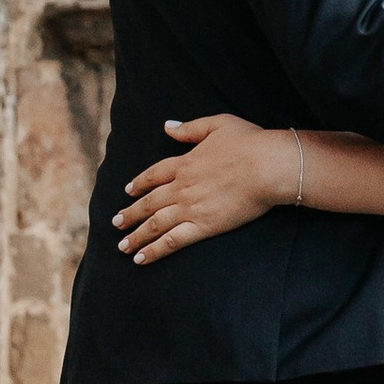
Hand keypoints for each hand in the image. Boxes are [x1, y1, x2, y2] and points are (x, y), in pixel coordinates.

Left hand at [115, 114, 294, 263]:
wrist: (267, 166)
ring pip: (154, 224)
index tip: (128, 191)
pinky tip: (141, 259)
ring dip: (136, 236)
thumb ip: (190, 128)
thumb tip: (167, 126)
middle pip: (148, 203)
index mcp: (185, 163)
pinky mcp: (203, 226)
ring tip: (123, 246)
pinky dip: (154, 250)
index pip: (154, 175)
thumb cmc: (249, 142)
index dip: (139, 183)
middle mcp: (181, 187)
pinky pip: (172, 241)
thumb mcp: (218, 124)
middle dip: (130, 214)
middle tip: (116, 223)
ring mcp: (190, 207)